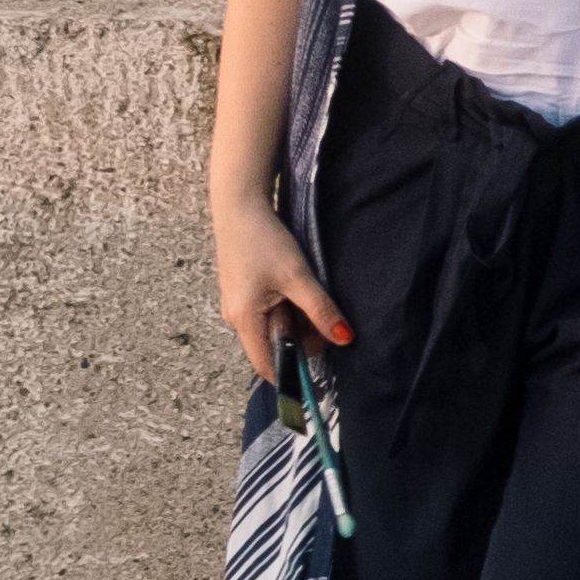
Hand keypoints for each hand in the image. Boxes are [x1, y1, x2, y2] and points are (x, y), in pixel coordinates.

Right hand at [215, 191, 346, 375]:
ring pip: (273, 330)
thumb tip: (344, 339)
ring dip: (297, 325)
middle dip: (302, 343)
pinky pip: (268, 315)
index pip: (267, 365)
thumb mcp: (299, 277)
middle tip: (328, 325)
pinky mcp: (243, 294)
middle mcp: (235, 318)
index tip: (321, 371)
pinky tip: (301, 294)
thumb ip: (321, 311)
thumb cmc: (264, 240)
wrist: (239, 206)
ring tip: (315, 303)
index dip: (294, 373)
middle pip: (273, 348)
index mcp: (244, 320)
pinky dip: (288, 312)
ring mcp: (237, 306)